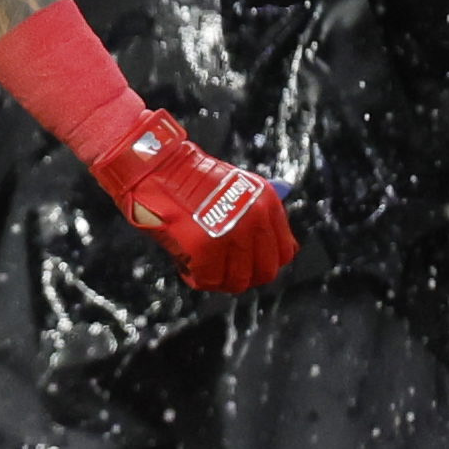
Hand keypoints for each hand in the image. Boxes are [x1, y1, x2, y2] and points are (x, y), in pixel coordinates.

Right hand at [90, 112, 296, 292]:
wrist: (158, 167)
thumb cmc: (192, 179)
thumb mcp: (240, 188)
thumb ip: (261, 218)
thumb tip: (289, 250)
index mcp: (267, 203)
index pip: (284, 253)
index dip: (264, 263)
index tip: (248, 264)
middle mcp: (255, 220)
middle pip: (264, 273)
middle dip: (242, 275)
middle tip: (222, 269)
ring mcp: (231, 235)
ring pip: (236, 282)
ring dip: (217, 277)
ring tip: (200, 264)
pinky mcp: (204, 248)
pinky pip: (208, 280)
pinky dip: (194, 276)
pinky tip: (185, 262)